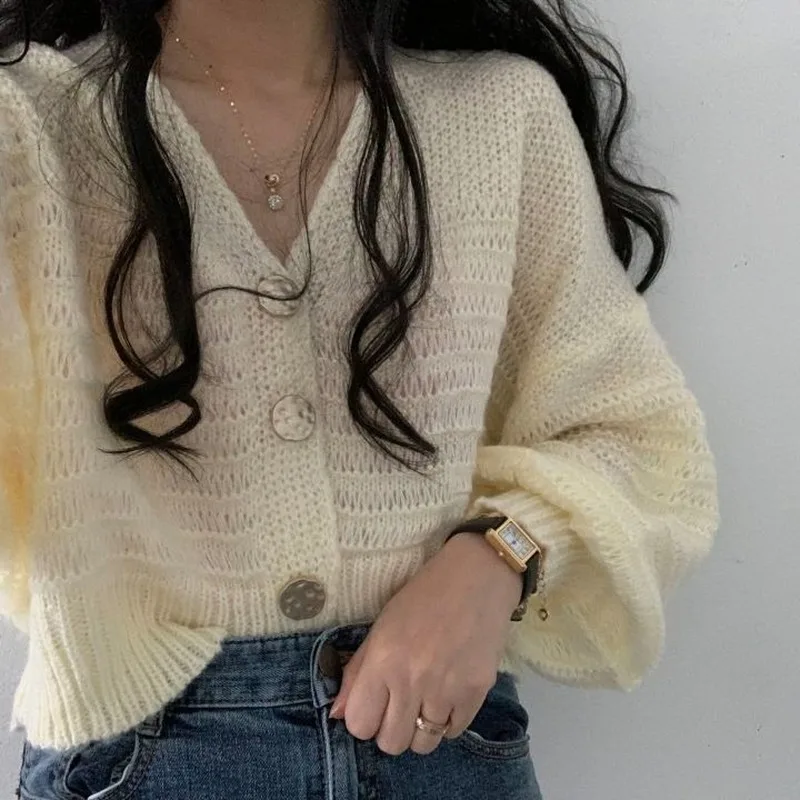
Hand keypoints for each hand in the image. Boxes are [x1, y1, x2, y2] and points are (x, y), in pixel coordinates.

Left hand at [328, 531, 522, 755]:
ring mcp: (446, 690)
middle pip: (391, 743)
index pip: (360, 725)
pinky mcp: (477, 693)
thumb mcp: (381, 625)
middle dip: (391, 729)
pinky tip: (448, 693)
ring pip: (423, 744)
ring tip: (425, 699)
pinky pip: (453, 732)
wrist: (477, 578)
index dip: (364, 719)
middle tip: (400, 704)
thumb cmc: (423, 596)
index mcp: (383, 660)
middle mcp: (412, 681)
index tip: (374, 704)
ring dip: (420, 728)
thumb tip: (338, 714)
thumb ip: (358, 671)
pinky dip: (447, 720)